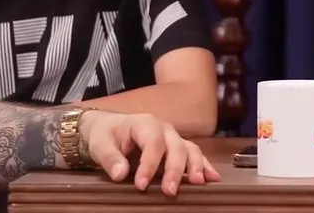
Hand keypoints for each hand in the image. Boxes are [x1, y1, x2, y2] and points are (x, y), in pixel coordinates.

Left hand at [79, 110, 220, 195]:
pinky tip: (213, 177)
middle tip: (170, 190)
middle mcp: (165, 129)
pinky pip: (195, 154)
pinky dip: (204, 165)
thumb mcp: (100, 144)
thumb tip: (120, 174)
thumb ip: (110, 158)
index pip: (152, 143)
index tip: (141, 185)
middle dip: (175, 169)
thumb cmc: (105, 135)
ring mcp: (174, 138)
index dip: (149, 164)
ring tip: (198, 183)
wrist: (110, 127)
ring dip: (195, 166)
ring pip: (190, 149)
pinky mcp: (178, 147)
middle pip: (176, 147)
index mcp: (145, 123)